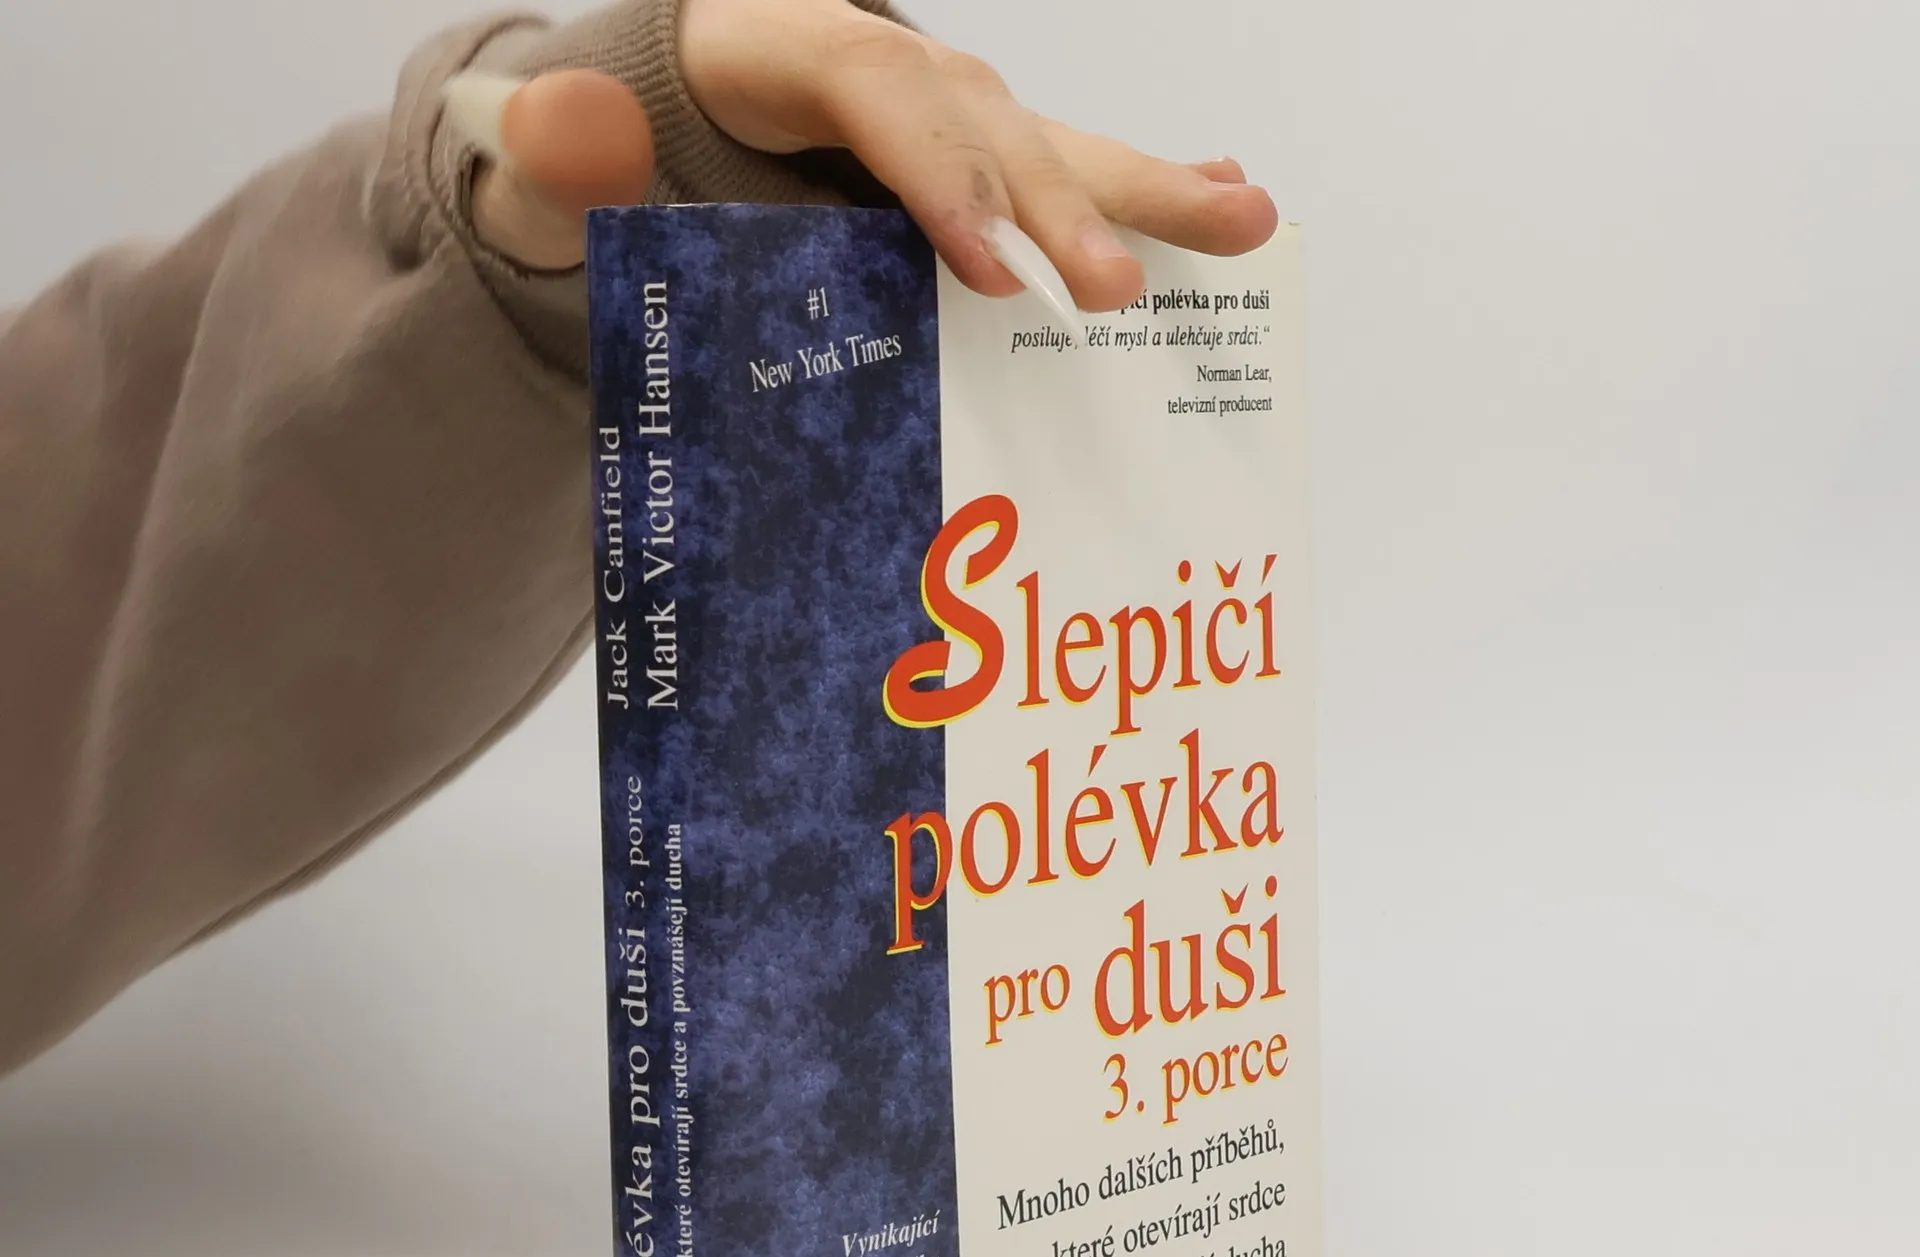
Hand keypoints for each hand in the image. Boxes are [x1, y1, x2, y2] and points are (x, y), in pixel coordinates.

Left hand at [466, 0, 1277, 307]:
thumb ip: (559, 147)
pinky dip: (1146, 189)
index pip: (872, 91)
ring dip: (1147, 188)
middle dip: (1055, 209)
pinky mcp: (974, 161)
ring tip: (1246, 222)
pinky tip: (1229, 204)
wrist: (645, 134)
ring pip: (1048, 142)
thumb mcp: (557, 167)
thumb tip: (571, 117)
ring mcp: (943, 114)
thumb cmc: (612, 167)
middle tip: (1112, 294)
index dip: (936, 176)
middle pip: (982, 120)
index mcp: (786, 51)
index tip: (987, 270)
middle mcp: (890, 71)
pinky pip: (1063, 171)